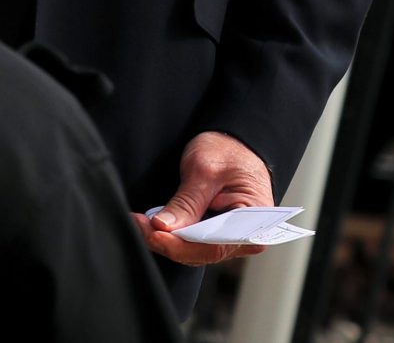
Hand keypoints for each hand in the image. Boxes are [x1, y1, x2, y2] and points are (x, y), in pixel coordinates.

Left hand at [134, 131, 272, 266]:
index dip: (181, 244)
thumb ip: (186, 202)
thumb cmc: (228, 151)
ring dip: (166, 239)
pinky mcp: (216, 235)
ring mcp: (231, 239)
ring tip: (142, 222)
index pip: (214, 245)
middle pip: (202, 251)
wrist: (234, 141)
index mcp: (254, 220)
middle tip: (139, 224)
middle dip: (167, 241)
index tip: (154, 233)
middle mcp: (246, 237)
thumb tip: (162, 227)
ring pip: (194, 251)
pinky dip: (172, 236)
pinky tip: (154, 225)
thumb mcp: (204, 171)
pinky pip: (193, 243)